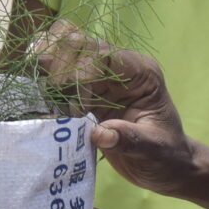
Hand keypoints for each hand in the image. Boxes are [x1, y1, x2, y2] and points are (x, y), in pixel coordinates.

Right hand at [34, 23, 199, 197]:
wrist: (164, 166)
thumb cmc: (165, 156)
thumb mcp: (153, 150)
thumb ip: (130, 140)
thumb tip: (100, 133)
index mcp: (141, 73)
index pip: (103, 54)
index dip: (81, 76)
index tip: (79, 111)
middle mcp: (118, 66)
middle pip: (77, 42)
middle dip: (58, 68)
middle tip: (57, 102)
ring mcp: (99, 74)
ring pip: (61, 49)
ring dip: (46, 71)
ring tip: (48, 100)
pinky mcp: (82, 88)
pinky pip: (55, 70)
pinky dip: (42, 80)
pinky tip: (43, 100)